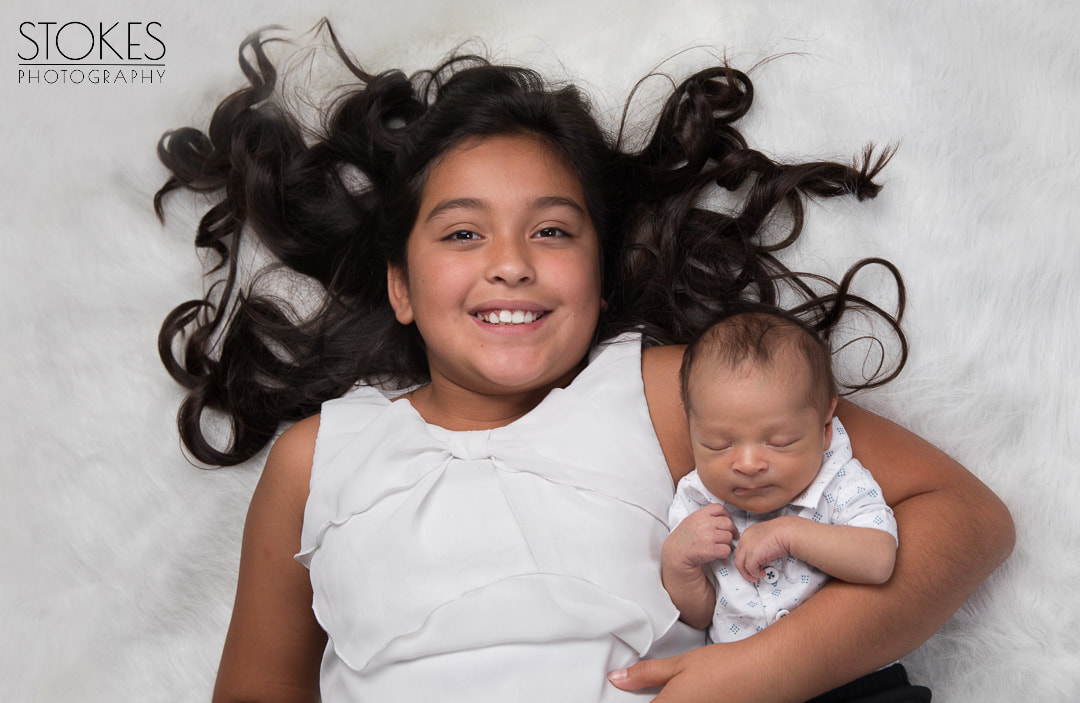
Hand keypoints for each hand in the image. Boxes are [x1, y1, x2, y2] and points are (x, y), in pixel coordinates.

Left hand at [608, 645, 731, 701]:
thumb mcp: (678, 664)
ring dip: (671, 702)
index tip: (640, 693)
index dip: (637, 700)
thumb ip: (645, 674)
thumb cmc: (722, 667)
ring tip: (686, 691)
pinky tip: (698, 697)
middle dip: (657, 701)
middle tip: (665, 690)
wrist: (762, 674)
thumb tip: (616, 678)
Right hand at [663, 504, 736, 572]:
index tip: (726, 521)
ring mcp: (708, 536)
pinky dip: (724, 553)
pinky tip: (717, 553)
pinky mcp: (711, 550)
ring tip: (718, 545)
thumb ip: (705, 516)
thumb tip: (723, 517)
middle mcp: (705, 524)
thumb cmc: (684, 538)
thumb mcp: (691, 520)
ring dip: (726, 543)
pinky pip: (727, 550)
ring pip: (729, 537)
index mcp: (700, 514)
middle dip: (730, 530)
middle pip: (728, 523)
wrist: (675, 553)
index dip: (726, 515)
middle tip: (728, 536)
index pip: (720, 508)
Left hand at [733, 516, 793, 581]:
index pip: (740, 550)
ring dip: (748, 574)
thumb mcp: (766, 538)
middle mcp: (744, 539)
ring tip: (756, 576)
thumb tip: (761, 559)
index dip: (745, 560)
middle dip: (744, 569)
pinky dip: (755, 573)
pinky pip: (750, 568)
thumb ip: (759, 547)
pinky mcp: (753, 554)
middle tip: (752, 575)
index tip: (751, 566)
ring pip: (740, 565)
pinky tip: (762, 573)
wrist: (788, 532)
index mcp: (748, 533)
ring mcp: (747, 547)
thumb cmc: (782, 534)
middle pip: (738, 557)